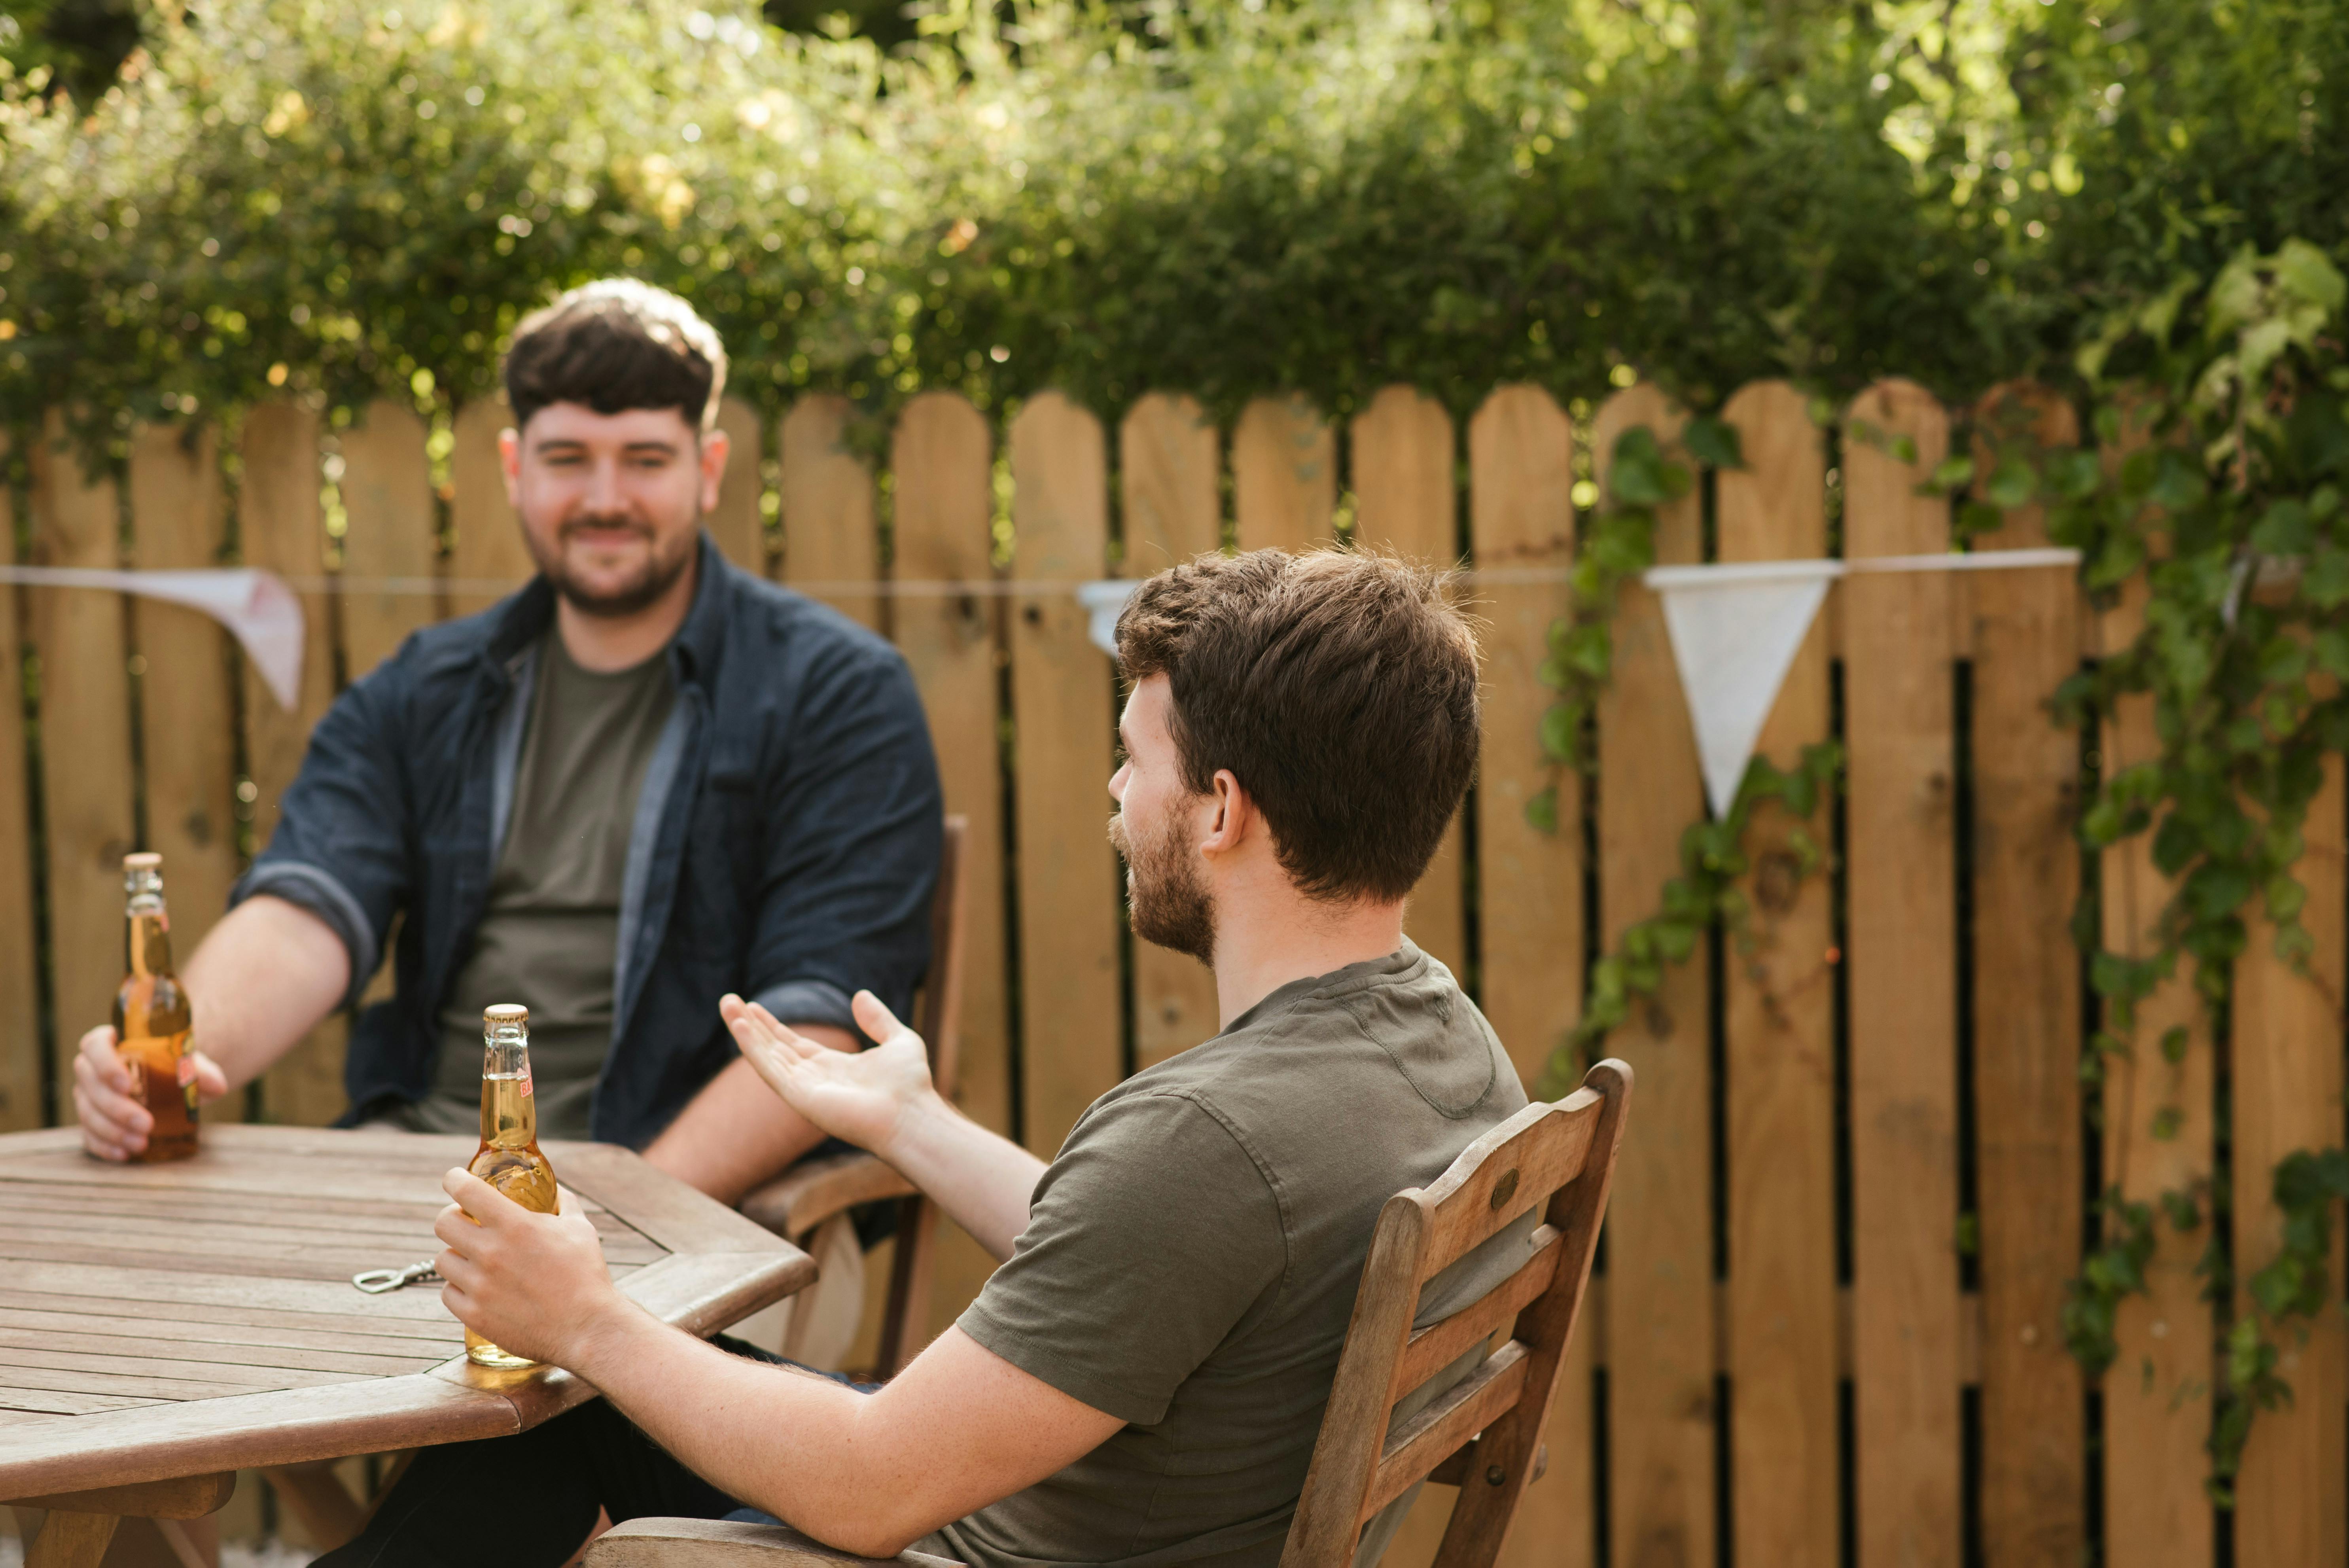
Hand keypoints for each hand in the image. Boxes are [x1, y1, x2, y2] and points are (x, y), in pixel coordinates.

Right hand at [72, 1025, 226, 1161]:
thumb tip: (217, 1085)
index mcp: (110, 1043)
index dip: (106, 1065)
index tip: (126, 1084)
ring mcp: (86, 1095)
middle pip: (92, 1086)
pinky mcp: (90, 1119)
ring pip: (88, 1113)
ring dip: (113, 1131)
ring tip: (141, 1143)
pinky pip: (89, 1134)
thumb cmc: (173, 1065)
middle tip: (146, 1124)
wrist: (169, 1081)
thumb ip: (201, 1071)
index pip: (95, 1045)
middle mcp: (91, 1068)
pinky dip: (104, 1146)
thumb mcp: (188, 1063)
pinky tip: (124, 1154)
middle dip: (117, 1108)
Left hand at [434, 1170, 623, 1367]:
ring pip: (442, 1258)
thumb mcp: (580, 1229)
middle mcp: (490, 1253)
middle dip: (453, 1217)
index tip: (455, 1179)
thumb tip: (557, 1190)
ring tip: (474, 1259)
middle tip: (467, 1222)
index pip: (466, 1190)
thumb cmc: (586, 1276)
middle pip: (443, 1223)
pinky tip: (477, 1287)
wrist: (586, 1328)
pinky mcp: (473, 1314)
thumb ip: (563, 1204)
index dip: (454, 1179)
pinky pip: (448, 1292)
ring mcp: (478, 1286)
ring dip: (456, 1254)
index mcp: (515, 1225)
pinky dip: (459, 1287)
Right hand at [721, 990, 938, 1159]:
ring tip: (727, 1004)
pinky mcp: (800, 1098)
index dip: (772, 1026)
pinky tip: (740, 1026)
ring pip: (766, 1056)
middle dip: (750, 1025)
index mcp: (833, 1068)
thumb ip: (879, 1019)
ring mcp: (804, 1090)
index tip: (753, 1006)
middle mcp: (814, 1079)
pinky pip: (770, 1069)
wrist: (912, 1114)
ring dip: (744, 1031)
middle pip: (773, 1048)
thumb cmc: (910, 1086)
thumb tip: (859, 995)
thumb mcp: (898, 1040)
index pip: (793, 1045)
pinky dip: (753, 1048)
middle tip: (729, 1000)